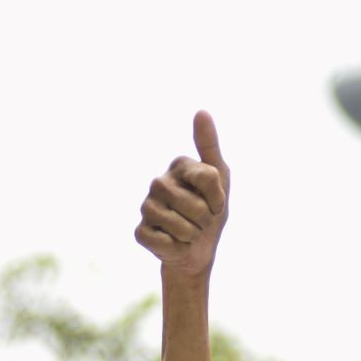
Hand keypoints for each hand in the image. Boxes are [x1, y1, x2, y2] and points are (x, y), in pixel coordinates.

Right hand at [133, 111, 230, 278]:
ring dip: (193, 234)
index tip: (216, 202)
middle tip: (201, 220)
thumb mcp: (220, 178)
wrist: (198, 249)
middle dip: (206, 219)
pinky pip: (167, 241)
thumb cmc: (210, 212)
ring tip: (189, 231)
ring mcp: (146, 207)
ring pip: (182, 225)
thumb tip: (201, 111)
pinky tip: (174, 241)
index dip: (219, 197)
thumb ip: (210, 146)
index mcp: (178, 166)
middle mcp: (158, 182)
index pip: (209, 177)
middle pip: (196, 205)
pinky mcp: (140, 231)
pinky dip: (178, 246)